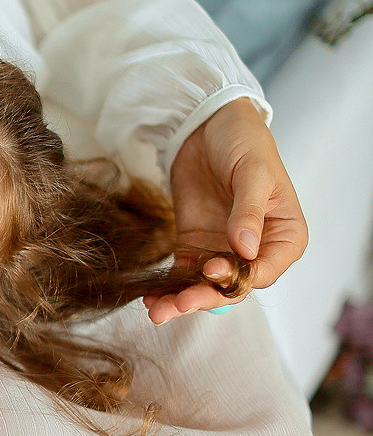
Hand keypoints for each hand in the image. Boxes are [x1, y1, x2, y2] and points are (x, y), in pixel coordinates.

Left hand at [145, 98, 306, 323]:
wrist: (209, 125)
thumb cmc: (244, 143)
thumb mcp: (253, 173)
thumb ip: (248, 212)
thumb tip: (245, 248)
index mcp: (285, 236)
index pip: (265, 271)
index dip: (239, 278)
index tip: (214, 271)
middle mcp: (256, 250)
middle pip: (232, 285)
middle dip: (205, 298)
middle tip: (177, 304)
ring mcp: (223, 249)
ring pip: (205, 285)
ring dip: (182, 300)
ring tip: (157, 310)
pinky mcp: (195, 244)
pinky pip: (183, 272)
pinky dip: (168, 287)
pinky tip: (150, 298)